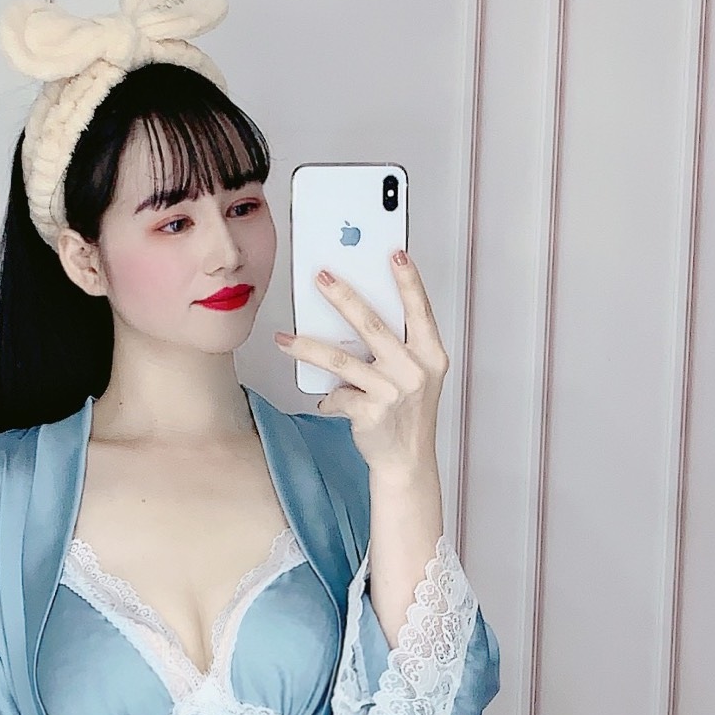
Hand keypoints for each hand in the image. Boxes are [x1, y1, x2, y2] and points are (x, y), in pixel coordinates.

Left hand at [273, 250, 448, 483]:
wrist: (406, 462)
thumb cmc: (407, 414)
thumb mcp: (414, 376)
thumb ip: (397, 347)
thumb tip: (354, 314)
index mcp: (430, 355)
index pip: (420, 310)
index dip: (409, 280)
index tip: (395, 252)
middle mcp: (414, 370)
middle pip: (372, 325)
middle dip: (343, 297)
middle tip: (321, 277)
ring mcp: (392, 392)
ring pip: (341, 360)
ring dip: (308, 347)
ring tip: (284, 339)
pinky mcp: (370, 412)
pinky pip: (337, 395)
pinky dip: (329, 397)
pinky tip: (328, 400)